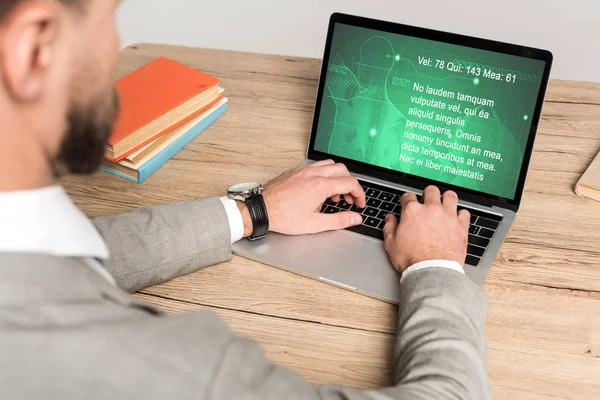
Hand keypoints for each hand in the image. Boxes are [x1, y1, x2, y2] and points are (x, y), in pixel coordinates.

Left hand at [239, 160, 365, 235]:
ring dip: (337, 177)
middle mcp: (313, 174)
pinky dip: (324, 174)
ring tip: (333, 195)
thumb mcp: (315, 224)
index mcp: (321, 186)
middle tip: (349, 199)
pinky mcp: (295, 171)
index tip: (359, 203)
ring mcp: (303, 170)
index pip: (350, 183)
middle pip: (342, 170)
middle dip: (350, 184)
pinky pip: (316, 166)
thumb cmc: (284, 217)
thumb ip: (339, 220)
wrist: (262, 209)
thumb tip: (355, 218)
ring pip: (329, 165)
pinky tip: (318, 189)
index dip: (359, 194)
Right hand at [383, 186, 469, 272]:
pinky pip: (464, 212)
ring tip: (444, 204)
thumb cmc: (412, 259)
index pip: (408, 196)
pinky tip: (456, 219)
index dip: (406, 199)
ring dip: (446, 198)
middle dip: (427, 194)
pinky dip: (460, 214)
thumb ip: (389, 227)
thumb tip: (390, 219)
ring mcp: (448, 216)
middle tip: (426, 201)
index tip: (407, 203)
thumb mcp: (391, 244)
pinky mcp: (461, 226)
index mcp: (412, 211)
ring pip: (450, 196)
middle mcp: (431, 209)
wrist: (432, 271)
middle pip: (431, 191)